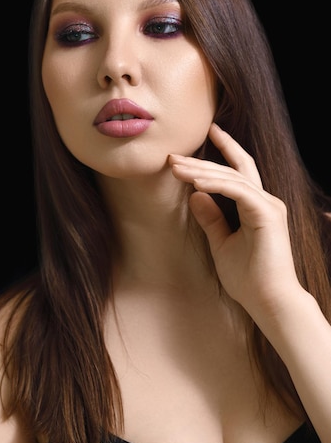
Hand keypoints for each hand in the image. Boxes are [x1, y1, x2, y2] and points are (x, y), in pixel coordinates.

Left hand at [169, 123, 300, 319]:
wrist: (268, 302)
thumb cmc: (248, 278)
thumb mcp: (221, 243)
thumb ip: (210, 218)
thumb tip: (194, 195)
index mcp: (256, 206)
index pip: (237, 171)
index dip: (222, 151)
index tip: (199, 140)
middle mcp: (265, 201)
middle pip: (231, 170)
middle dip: (200, 161)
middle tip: (172, 155)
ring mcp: (268, 206)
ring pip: (231, 177)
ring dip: (201, 172)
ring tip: (175, 168)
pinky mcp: (267, 214)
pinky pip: (237, 191)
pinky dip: (215, 185)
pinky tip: (195, 183)